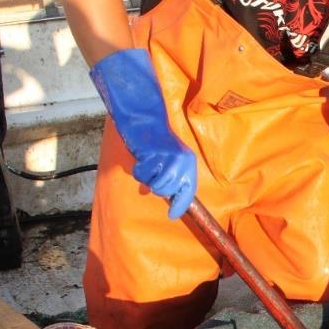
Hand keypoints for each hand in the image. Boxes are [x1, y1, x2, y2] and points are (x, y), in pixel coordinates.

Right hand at [90, 48, 196, 218]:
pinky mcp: (154, 153)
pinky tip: (141, 158)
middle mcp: (182, 160)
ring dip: (147, 177)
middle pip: (167, 190)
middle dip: (157, 187)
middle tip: (150, 175)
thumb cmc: (154, 138)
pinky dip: (139, 169)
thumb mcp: (167, 157)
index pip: (188, 190)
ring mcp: (168, 157)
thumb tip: (164, 196)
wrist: (144, 113)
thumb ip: (169, 175)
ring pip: (155, 184)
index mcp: (188, 161)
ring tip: (146, 163)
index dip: (181, 204)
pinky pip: (143, 173)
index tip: (173, 215)